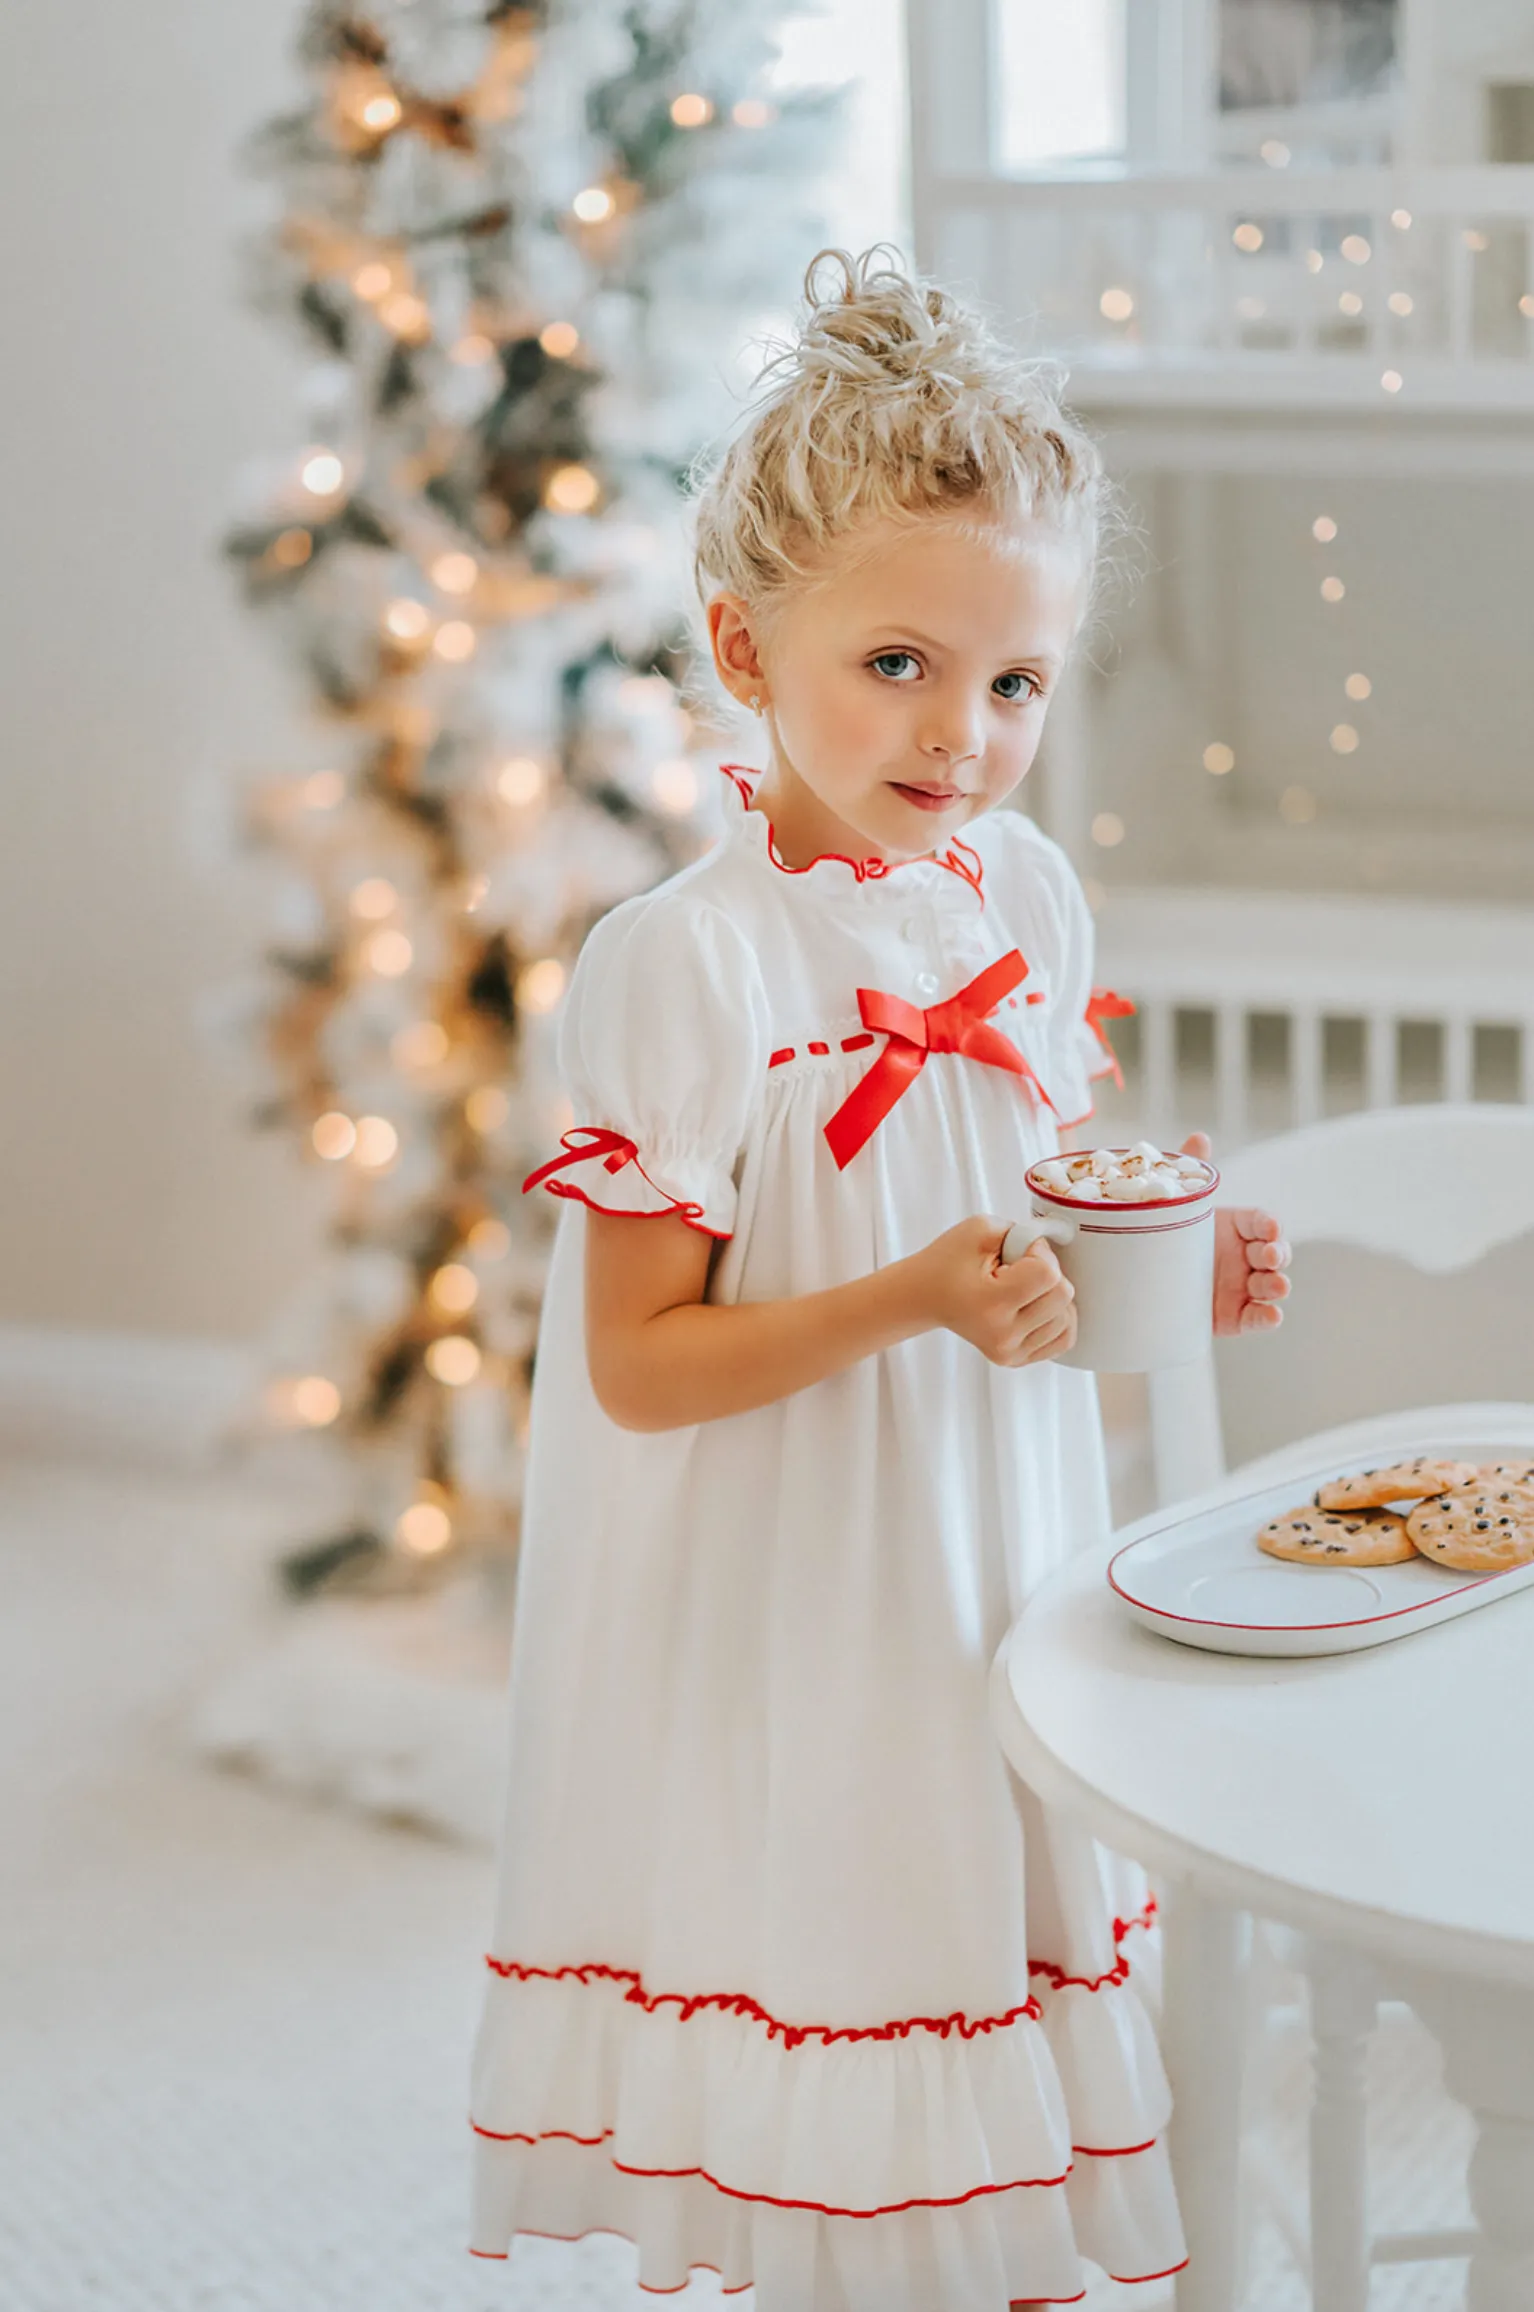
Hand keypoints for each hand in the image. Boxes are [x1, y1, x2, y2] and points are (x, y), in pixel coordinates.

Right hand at [907, 1216, 1076, 1367]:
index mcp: (990, 1303)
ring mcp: (1009, 1352)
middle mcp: (1001, 1335)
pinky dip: (1057, 1318)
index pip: (1048, 1275)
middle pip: (1063, 1296)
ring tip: (1020, 1289)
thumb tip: (1058, 1244)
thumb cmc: (948, 1261)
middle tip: (1018, 1270)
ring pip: (1067, 1318)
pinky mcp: (1016, 1359)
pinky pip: (1063, 1338)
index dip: (1040, 1253)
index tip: (1019, 1251)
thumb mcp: (979, 1229)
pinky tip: (1034, 1306)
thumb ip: (1023, 1231)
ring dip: (1051, 1296)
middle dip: (1048, 1273)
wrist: (924, 1296)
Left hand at [1179, 1133, 1291, 1336]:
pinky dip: (1268, 1317)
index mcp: (1237, 1226)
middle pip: (1274, 1252)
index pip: (1261, 1221)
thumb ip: (1192, 1172)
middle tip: (1270, 1254)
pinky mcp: (1237, 1315)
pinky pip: (1258, 1317)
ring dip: (1278, 1284)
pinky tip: (1272, 1314)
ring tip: (1275, 1284)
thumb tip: (1199, 1137)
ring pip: (1271, 1285)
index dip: (1268, 1223)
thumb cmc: (1169, 1236)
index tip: (1270, 1225)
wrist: (1145, 1282)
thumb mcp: (1180, 1206)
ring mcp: (1244, 1287)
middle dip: (1278, 1253)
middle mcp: (1246, 1256)